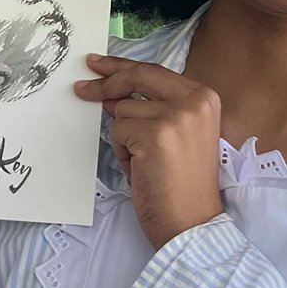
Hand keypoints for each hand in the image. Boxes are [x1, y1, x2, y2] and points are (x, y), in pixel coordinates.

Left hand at [75, 54, 222, 248]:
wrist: (192, 222)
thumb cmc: (181, 184)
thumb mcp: (176, 135)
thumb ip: (152, 108)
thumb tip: (112, 96)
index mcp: (204, 98)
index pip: (154, 71)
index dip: (123, 67)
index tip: (99, 64)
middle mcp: (195, 100)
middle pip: (137, 76)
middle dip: (105, 81)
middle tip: (81, 88)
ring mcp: (176, 116)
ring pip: (122, 109)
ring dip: (123, 136)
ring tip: (143, 161)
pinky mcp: (155, 134)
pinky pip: (117, 131)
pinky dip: (121, 151)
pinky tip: (140, 168)